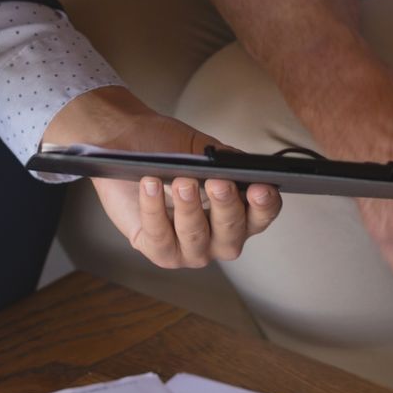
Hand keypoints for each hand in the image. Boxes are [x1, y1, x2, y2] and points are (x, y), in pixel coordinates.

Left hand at [45, 87, 279, 272]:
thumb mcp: (201, 148)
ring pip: (195, 239)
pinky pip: (159, 237)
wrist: (127, 142)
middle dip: (226, 208)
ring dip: (189, 209)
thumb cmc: (169, 148)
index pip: (261, 216)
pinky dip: (154, 209)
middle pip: (232, 235)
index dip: (264, 206)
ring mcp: (189, 249)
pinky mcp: (157, 250)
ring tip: (181, 181)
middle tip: (217, 182)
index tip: (259, 187)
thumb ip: (224, 160)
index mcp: (238, 212)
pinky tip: (150, 184)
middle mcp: (218, 237)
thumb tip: (238, 170)